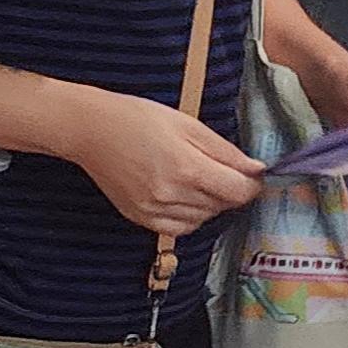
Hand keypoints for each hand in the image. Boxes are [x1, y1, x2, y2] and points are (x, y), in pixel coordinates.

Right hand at [65, 89, 265, 234]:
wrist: (91, 130)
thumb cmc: (138, 119)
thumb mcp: (188, 125)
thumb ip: (225, 151)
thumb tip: (256, 169)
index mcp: (187, 168)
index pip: (238, 192)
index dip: (252, 184)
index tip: (252, 174)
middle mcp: (171, 194)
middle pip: (222, 205)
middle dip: (230, 190)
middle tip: (221, 170)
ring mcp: (153, 210)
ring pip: (203, 219)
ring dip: (211, 204)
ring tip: (197, 178)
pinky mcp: (139, 217)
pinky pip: (179, 229)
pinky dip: (190, 217)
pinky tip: (183, 196)